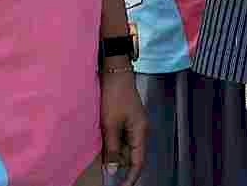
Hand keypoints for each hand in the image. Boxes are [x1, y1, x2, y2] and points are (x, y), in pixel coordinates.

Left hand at [100, 67, 147, 184]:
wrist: (115, 71)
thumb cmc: (114, 96)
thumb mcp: (110, 124)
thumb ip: (112, 149)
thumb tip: (113, 171)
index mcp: (140, 132)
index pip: (139, 162)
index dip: (131, 178)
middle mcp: (141, 130)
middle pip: (134, 156)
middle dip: (122, 168)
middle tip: (108, 176)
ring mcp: (135, 124)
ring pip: (128, 148)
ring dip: (117, 156)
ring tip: (105, 163)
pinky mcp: (128, 118)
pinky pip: (124, 138)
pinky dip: (115, 145)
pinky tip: (106, 147)